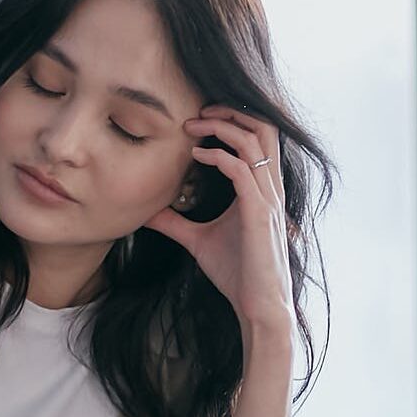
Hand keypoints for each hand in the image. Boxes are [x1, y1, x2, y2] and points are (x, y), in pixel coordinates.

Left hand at [144, 105, 293, 335]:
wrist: (258, 305)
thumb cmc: (236, 273)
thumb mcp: (198, 240)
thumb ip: (176, 223)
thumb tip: (147, 213)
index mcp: (261, 189)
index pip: (258, 138)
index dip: (232, 120)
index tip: (198, 119)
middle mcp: (269, 188)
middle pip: (264, 128)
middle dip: (231, 112)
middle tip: (198, 111)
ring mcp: (267, 198)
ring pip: (256, 141)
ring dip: (222, 126)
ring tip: (193, 125)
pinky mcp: (259, 213)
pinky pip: (242, 170)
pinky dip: (218, 156)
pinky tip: (196, 156)